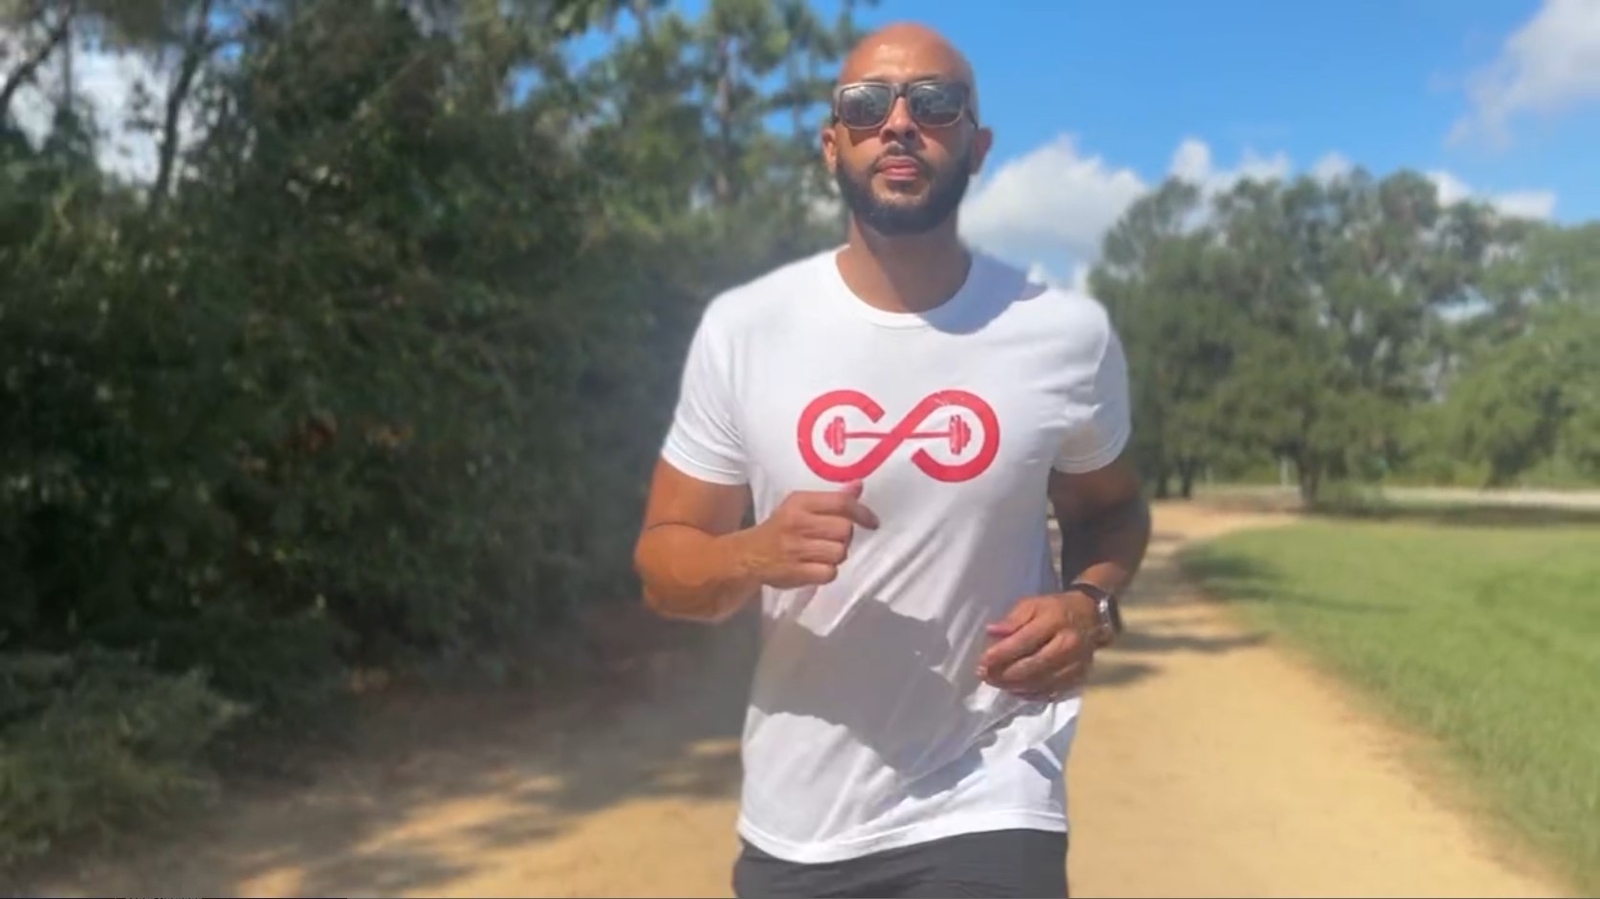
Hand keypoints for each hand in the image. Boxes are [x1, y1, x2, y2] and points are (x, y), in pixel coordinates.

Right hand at [747, 480, 878, 588]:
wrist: (748, 556)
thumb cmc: (780, 528)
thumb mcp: (800, 506)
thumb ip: (831, 499)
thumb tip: (859, 487)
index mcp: (800, 502)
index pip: (841, 503)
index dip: (862, 512)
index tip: (872, 522)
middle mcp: (798, 523)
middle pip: (845, 529)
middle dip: (845, 536)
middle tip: (832, 539)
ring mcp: (796, 549)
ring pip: (840, 552)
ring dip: (836, 555)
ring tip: (822, 553)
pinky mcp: (796, 573)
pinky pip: (830, 573)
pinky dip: (827, 572)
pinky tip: (816, 567)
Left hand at [976, 590, 1100, 700]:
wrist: (1089, 618)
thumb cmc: (1055, 609)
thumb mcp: (1032, 604)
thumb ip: (1012, 619)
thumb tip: (992, 632)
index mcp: (1055, 622)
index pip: (1024, 641)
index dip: (1001, 654)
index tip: (982, 662)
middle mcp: (1069, 645)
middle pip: (1032, 666)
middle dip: (1005, 674)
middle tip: (985, 676)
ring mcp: (1076, 665)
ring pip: (1041, 683)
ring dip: (1014, 687)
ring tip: (996, 683)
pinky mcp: (1079, 679)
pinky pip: (1051, 693)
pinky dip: (1030, 694)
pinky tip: (1015, 690)